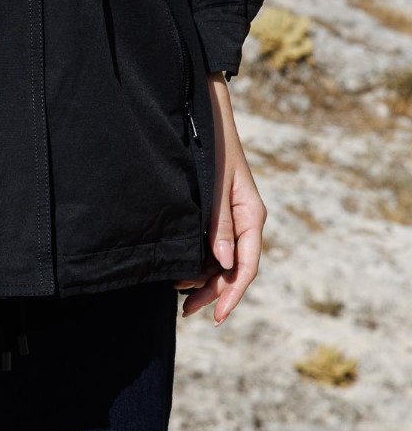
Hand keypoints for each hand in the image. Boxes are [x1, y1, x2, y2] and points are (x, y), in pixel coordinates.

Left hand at [175, 72, 266, 323]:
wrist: (204, 114)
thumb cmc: (213, 146)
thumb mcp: (215, 185)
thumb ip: (219, 223)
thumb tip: (225, 264)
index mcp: (251, 215)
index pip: (246, 266)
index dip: (231, 294)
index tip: (216, 316)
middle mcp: (244, 220)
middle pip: (234, 269)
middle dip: (213, 292)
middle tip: (188, 313)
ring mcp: (231, 216)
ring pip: (223, 260)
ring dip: (204, 279)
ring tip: (180, 296)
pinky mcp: (218, 211)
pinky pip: (213, 245)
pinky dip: (200, 261)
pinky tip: (182, 271)